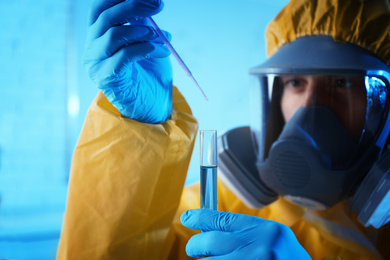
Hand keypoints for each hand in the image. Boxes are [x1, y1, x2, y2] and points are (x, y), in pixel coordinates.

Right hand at [84, 0, 172, 122]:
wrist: (151, 106)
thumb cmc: (149, 73)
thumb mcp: (146, 41)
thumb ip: (142, 22)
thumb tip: (149, 1)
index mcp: (98, 35)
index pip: (100, 7)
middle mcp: (92, 47)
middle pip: (105, 17)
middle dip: (133, 6)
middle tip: (159, 5)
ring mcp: (96, 63)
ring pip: (113, 36)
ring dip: (143, 32)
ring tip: (162, 36)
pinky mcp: (106, 78)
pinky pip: (125, 56)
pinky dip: (147, 49)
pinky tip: (163, 51)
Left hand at [181, 209, 310, 258]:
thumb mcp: (273, 239)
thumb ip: (246, 232)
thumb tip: (209, 228)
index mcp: (264, 231)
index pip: (222, 219)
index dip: (200, 218)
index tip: (187, 217)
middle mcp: (257, 248)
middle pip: (209, 241)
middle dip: (196, 246)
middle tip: (195, 248)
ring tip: (215, 259)